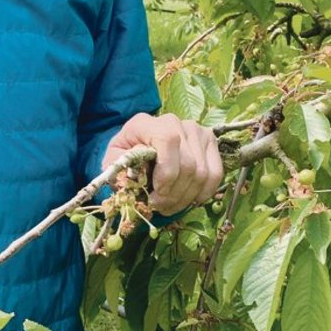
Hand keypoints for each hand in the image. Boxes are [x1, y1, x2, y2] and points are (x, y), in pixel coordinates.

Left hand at [101, 113, 222, 214]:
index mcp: (147, 123)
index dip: (166, 173)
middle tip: (160, 208)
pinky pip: (216, 174)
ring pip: (202, 173)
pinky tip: (189, 200)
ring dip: (186, 197)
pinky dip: (203, 193)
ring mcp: (196, 131)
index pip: (168, 141)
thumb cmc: (126, 155)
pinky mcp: (210, 142)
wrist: (140, 144)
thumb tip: (137, 178)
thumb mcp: (114, 162)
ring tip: (170, 206)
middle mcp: (176, 122)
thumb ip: (120, 169)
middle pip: (188, 165)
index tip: (154, 195)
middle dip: (174, 194)